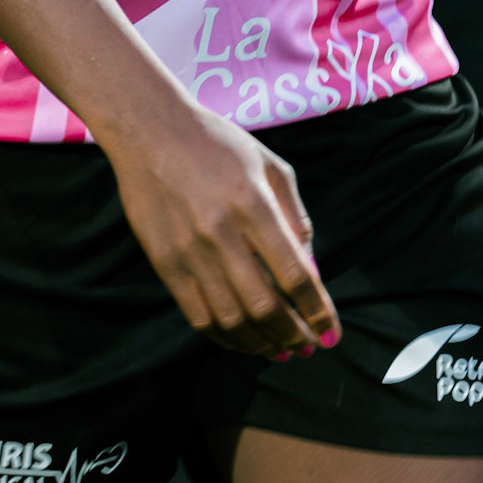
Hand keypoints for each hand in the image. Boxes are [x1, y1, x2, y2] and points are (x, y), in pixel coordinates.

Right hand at [105, 104, 339, 361]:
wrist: (151, 131)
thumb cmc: (219, 144)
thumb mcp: (270, 165)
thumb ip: (295, 217)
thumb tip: (311, 270)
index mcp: (253, 203)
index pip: (294, 274)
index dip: (317, 310)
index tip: (331, 330)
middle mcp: (220, 231)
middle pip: (264, 305)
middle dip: (294, 336)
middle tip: (309, 347)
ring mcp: (188, 251)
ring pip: (231, 319)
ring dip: (262, 345)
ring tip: (281, 351)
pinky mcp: (165, 263)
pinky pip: (198, 316)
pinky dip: (225, 337)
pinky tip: (244, 340)